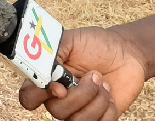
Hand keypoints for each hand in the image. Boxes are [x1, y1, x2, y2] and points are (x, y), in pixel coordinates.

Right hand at [19, 26, 145, 117]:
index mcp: (47, 77)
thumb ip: (51, 54)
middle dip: (79, 95)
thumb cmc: (95, 44)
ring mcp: (78, 109)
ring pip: (76, 120)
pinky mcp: (98, 118)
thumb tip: (44, 73)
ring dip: (96, 101)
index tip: (60, 88)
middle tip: (93, 76)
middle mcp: (59, 97)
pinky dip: (108, 110)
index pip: (29, 97)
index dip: (39, 96)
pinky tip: (109, 95)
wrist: (126, 52)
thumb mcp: (70, 41)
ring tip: (103, 84)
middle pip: (56, 111)